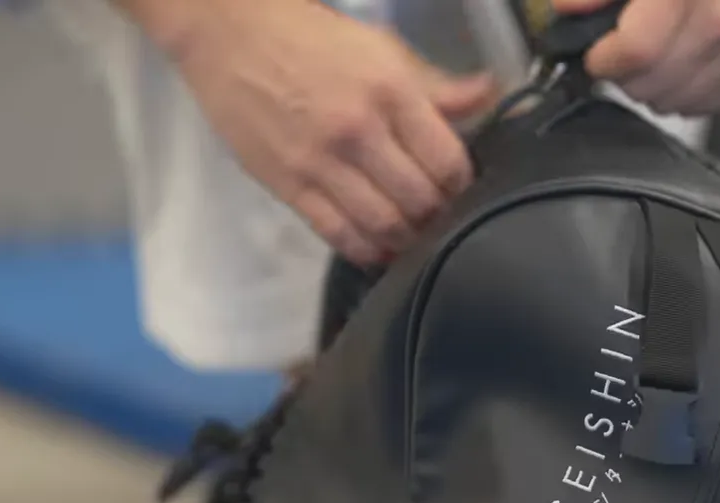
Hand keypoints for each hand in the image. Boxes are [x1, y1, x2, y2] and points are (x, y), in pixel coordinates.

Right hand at [122, 0, 497, 264]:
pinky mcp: (289, 186)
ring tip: (414, 233)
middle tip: (440, 215)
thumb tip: (490, 95)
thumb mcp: (381, 49)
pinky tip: (380, 247)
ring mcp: (320, 163)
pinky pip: (338, 234)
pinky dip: (368, 249)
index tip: (462, 186)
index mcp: (389, 91)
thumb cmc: (310, 38)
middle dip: (439, 215)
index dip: (464, 183)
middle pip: (420, 200)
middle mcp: (358, 131)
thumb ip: (436, 84)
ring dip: (407, 239)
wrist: (229, 36)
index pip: (447, 160)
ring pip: (384, 225)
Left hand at [553, 0, 719, 115]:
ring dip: (656, 86)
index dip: (603, 58)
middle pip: (650, 86)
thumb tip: (568, 8)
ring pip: (676, 103)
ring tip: (656, 53)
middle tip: (625, 48)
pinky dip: (689, 90)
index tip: (596, 51)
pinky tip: (686, 60)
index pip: (634, 53)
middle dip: (626, 73)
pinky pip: (709, 103)